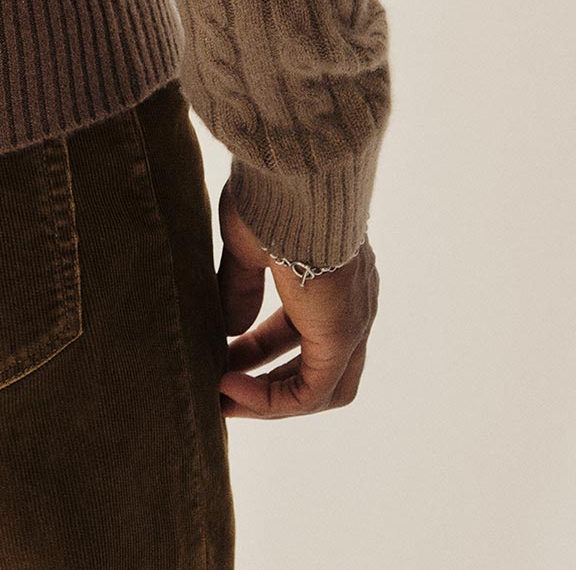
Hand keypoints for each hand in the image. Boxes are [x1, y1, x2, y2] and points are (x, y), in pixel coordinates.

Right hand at [216, 190, 378, 418]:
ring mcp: (353, 322)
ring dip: (269, 397)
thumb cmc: (272, 196)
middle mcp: (353, 304)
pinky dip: (272, 399)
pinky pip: (311, 391)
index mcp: (335, 276)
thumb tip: (231, 328)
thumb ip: (241, 287)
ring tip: (222, 398)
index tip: (223, 353)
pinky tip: (230, 387)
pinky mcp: (341, 335)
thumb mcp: (249, 244)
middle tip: (222, 384)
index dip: (262, 347)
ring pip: (320, 386)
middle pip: (317, 365)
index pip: (304, 328)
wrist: (299, 175)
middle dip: (267, 378)